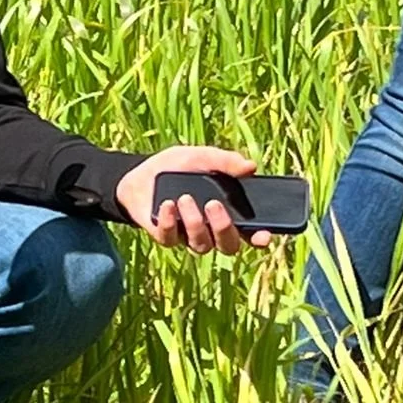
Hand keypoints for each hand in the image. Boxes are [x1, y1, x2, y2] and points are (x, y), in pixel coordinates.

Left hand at [115, 147, 274, 255]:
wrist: (139, 173)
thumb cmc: (176, 166)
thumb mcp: (200, 156)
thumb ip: (224, 161)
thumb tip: (250, 166)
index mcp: (227, 212)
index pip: (250, 232)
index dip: (259, 238)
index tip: (263, 235)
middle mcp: (211, 229)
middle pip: (229, 246)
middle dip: (224, 228)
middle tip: (213, 205)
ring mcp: (188, 236)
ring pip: (201, 245)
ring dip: (195, 223)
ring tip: (184, 198)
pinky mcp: (165, 237)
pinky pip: (171, 239)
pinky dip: (170, 222)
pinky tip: (167, 205)